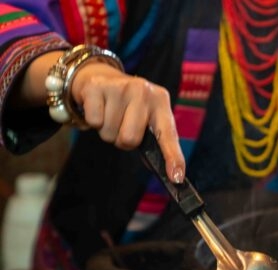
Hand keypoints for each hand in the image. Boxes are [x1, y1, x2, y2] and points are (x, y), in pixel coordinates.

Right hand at [71, 61, 184, 181]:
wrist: (102, 77)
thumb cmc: (129, 106)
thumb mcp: (147, 117)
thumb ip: (156, 142)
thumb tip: (169, 173)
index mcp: (160, 101)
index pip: (168, 134)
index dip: (173, 157)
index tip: (177, 177)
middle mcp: (143, 91)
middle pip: (130, 139)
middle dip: (123, 141)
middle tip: (122, 126)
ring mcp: (120, 87)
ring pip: (110, 133)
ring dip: (108, 131)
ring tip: (111, 115)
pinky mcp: (96, 87)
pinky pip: (94, 122)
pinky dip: (93, 122)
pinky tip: (98, 108)